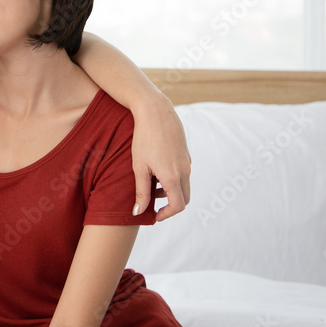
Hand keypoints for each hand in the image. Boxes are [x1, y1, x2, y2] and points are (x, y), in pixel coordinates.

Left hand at [131, 92, 190, 220]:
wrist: (155, 111)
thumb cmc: (143, 138)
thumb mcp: (139, 167)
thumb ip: (141, 192)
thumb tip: (138, 212)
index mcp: (173, 176)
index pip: (177, 206)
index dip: (166, 214)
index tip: (154, 215)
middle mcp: (184, 170)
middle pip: (184, 198)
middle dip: (170, 204)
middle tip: (152, 202)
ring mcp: (187, 161)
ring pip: (184, 185)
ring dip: (170, 190)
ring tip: (150, 183)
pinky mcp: (186, 152)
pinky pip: (183, 172)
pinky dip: (173, 178)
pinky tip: (156, 169)